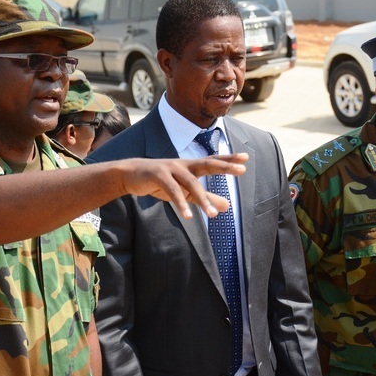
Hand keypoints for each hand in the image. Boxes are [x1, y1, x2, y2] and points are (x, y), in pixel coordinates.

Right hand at [117, 153, 248, 218]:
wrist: (130, 175)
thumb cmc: (160, 182)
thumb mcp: (185, 192)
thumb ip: (206, 198)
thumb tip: (228, 206)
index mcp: (190, 166)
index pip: (213, 161)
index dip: (229, 159)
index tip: (246, 158)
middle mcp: (183, 164)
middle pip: (207, 164)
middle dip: (225, 167)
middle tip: (242, 170)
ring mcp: (171, 168)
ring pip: (191, 183)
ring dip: (202, 199)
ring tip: (213, 215)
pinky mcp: (158, 176)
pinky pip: (172, 191)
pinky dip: (180, 204)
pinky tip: (188, 216)